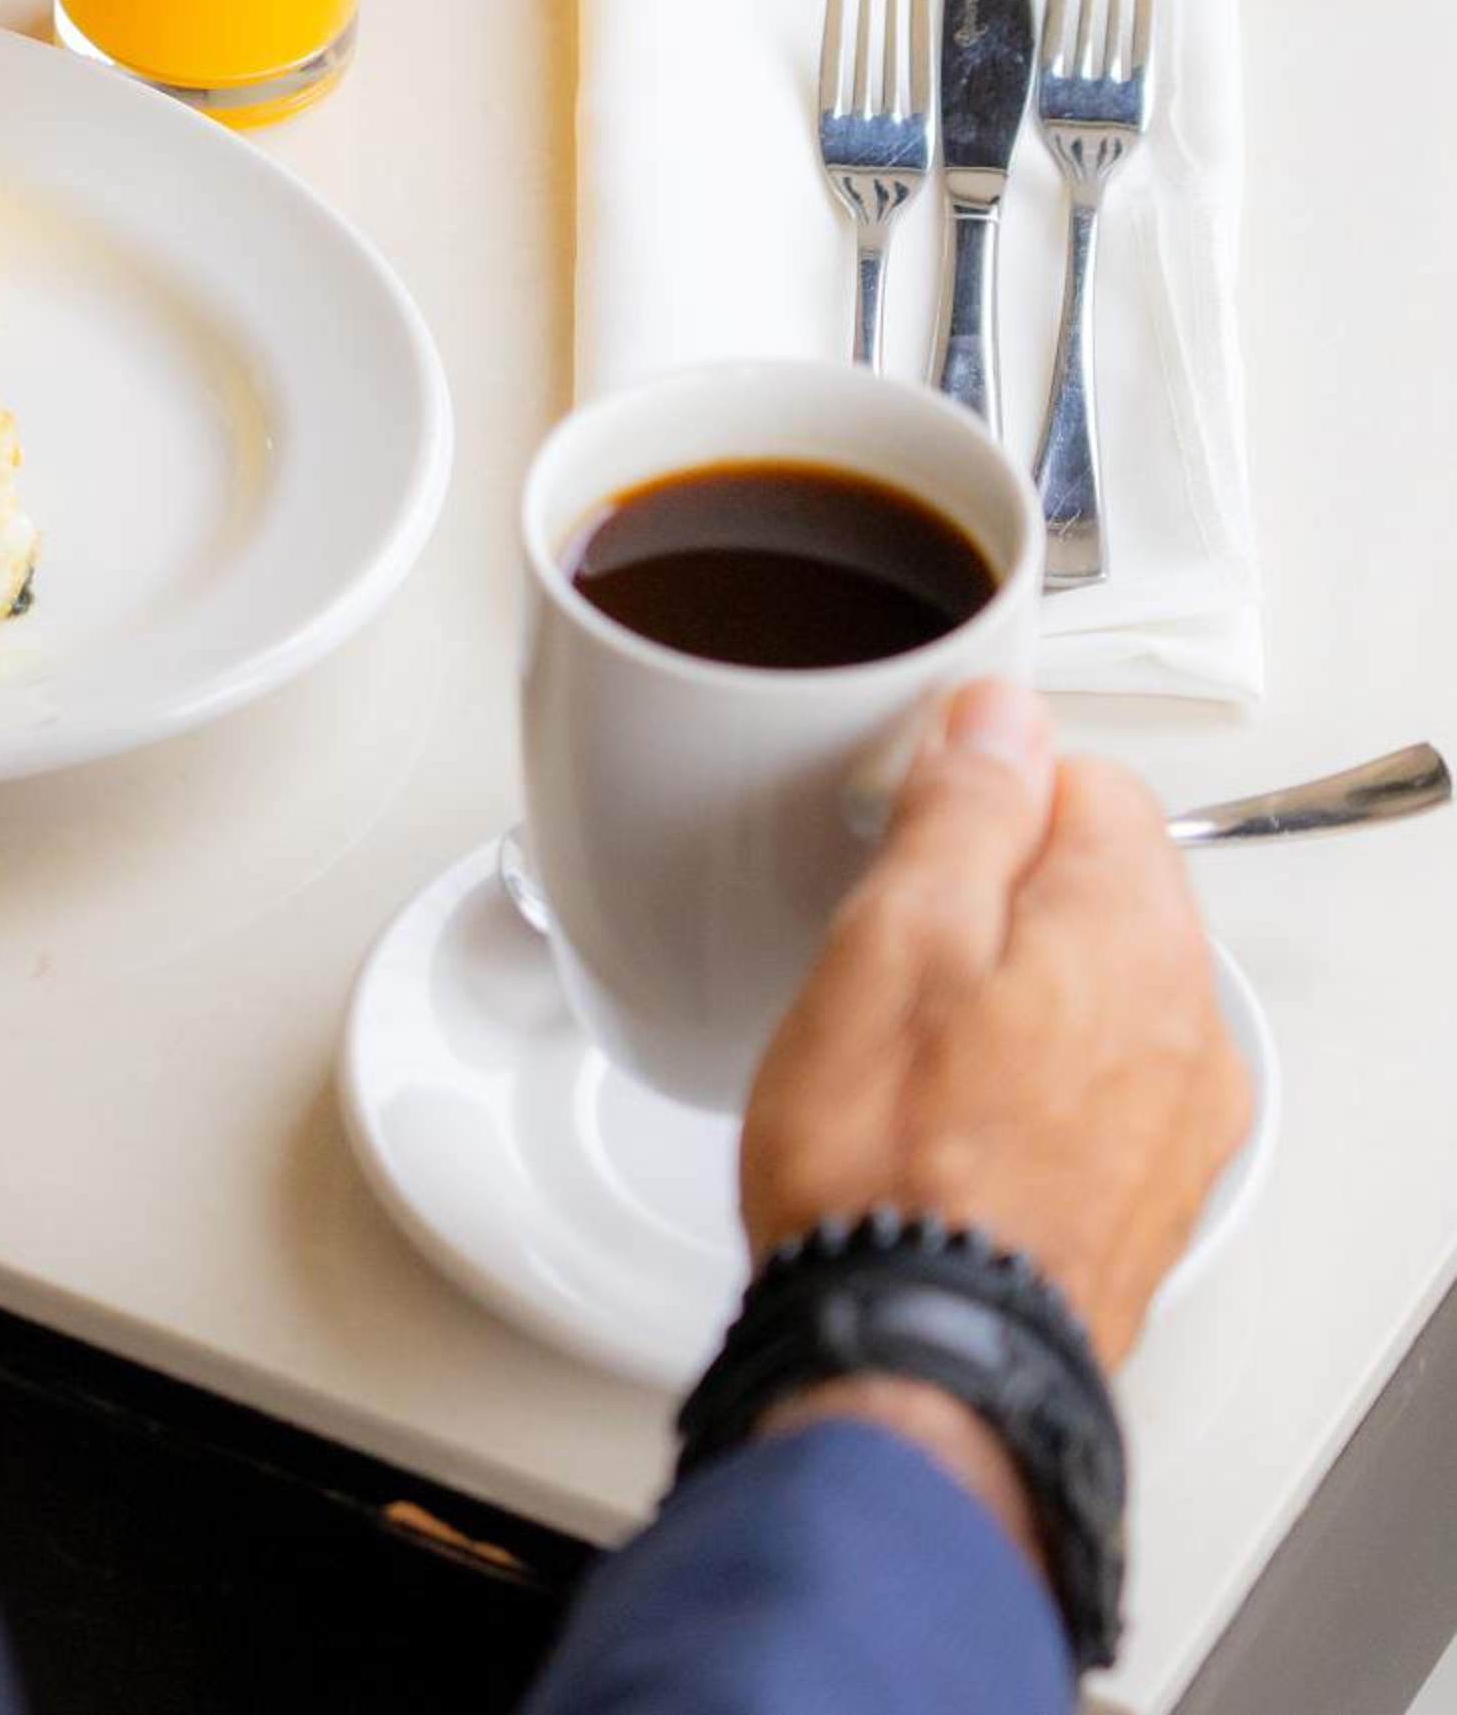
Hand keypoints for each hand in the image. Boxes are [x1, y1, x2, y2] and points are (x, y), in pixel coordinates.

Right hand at [741, 679, 1252, 1370]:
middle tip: (888, 937)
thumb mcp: (891, 937)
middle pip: (1101, 884)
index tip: (904, 831)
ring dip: (1017, 986)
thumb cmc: (888, 1162)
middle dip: (999, 888)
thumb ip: (962, 810)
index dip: (978, 789)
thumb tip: (1001, 719)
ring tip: (907, 1036)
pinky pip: (1099, 1085)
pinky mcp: (1147, 1195)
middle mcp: (1185, 1018)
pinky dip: (1032, 1078)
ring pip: (1099, 988)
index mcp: (1128, 927)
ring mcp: (1178, 1116)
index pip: (1085, 778)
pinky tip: (945, 1117)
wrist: (920, 1355)